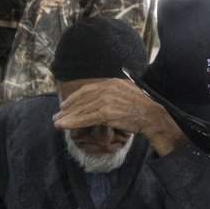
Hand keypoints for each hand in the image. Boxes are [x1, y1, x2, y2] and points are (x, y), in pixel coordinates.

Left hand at [53, 78, 183, 154]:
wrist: (152, 116)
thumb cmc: (141, 108)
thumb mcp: (126, 94)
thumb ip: (113, 94)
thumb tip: (102, 100)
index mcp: (111, 82)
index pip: (88, 89)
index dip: (74, 98)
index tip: (65, 105)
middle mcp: (108, 88)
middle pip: (82, 99)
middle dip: (68, 109)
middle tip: (57, 116)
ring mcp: (107, 100)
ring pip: (82, 109)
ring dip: (68, 117)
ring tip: (57, 123)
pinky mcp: (107, 112)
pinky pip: (87, 118)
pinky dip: (74, 122)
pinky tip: (65, 126)